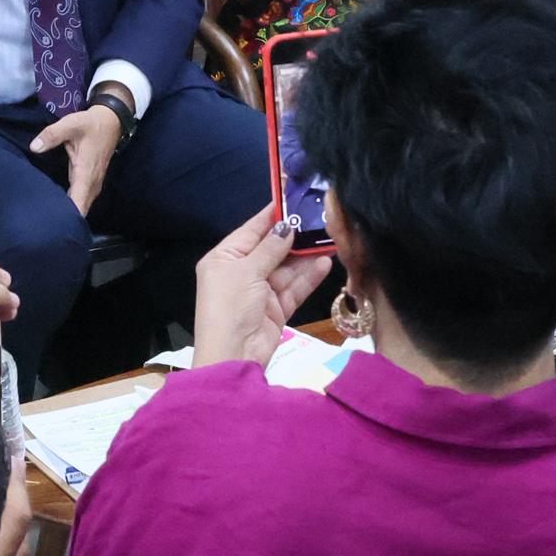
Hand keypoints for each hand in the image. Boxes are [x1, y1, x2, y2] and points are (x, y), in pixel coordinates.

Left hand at [30, 98, 123, 214]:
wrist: (110, 122)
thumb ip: (52, 135)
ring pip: (82, 206)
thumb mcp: (70, 124)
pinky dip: (72, 205)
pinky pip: (82, 200)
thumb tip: (34, 147)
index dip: (68, 218)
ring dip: (69, 213)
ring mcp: (92, 184)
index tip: (52, 225)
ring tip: (46, 220)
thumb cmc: (90, 125)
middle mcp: (91, 184)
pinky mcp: (90, 182)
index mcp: (86, 174)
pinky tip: (57, 208)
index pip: (79, 205)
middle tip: (41, 225)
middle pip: (80, 211)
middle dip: (65, 219)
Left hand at [193, 198, 334, 365]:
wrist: (233, 356)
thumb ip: (270, 248)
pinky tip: (326, 262)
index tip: (294, 198)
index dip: (273, 215)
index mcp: (224, 259)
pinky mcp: (277, 308)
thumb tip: (287, 225)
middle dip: (295, 236)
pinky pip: (294, 287)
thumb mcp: (247, 272)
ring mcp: (260, 291)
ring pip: (287, 268)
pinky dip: (309, 276)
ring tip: (330, 238)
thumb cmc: (230, 307)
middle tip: (321, 218)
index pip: (251, 230)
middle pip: (272, 248)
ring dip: (306, 256)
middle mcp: (242, 272)